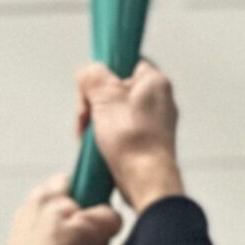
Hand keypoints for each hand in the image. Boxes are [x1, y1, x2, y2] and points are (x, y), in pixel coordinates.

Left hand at [0, 174, 123, 244]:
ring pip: (77, 241)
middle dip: (93, 235)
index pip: (79, 179)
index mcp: (46, 194)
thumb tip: (113, 220)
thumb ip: (107, 216)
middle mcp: (38, 213)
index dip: (96, 197)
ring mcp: (36, 238)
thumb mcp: (87, 231)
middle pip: (82, 215)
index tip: (102, 215)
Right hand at [75, 58, 182, 208]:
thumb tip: (86, 74)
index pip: (124, 62)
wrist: (147, 183)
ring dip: (96, 124)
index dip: (103, 74)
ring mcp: (154, 125)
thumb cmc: (133, 140)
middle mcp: (159, 101)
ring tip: (89, 138)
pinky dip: (106, 140)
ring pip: (115, 114)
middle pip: (115, 91)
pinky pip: (120, 134)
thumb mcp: (105, 96)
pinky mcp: (146, 145)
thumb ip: (92, 75)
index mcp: (155, 81)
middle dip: (94, 105)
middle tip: (85, 119)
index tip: (91, 89)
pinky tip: (98, 149)